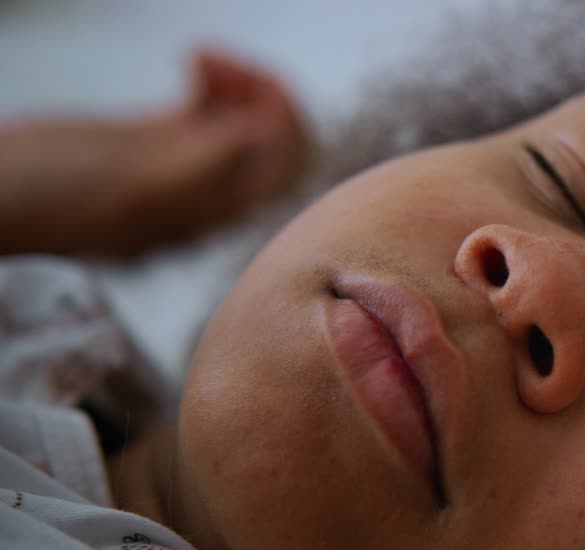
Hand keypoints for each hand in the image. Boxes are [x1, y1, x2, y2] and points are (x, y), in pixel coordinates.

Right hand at [0, 47, 308, 255]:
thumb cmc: (49, 197)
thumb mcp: (133, 177)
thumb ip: (202, 164)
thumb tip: (266, 139)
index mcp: (212, 213)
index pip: (286, 171)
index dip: (287, 123)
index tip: (262, 84)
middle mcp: (205, 193)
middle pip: (273, 144)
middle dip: (266, 95)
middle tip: (225, 63)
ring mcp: (180, 165)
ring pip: (243, 120)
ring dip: (239, 80)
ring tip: (201, 54)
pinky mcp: (152, 141)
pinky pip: (206, 109)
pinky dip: (212, 78)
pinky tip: (191, 56)